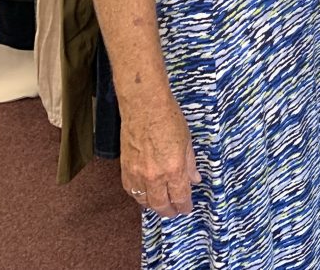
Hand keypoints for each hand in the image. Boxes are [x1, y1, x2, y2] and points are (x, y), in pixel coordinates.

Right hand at [121, 97, 200, 217]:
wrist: (144, 106)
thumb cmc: (169, 118)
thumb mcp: (187, 141)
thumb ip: (190, 163)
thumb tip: (195, 179)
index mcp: (174, 169)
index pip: (180, 197)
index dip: (184, 206)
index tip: (187, 208)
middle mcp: (155, 176)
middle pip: (161, 204)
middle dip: (169, 211)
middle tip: (174, 212)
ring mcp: (138, 174)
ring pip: (144, 201)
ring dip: (153, 206)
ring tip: (160, 206)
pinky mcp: (125, 169)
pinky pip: (131, 190)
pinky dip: (138, 196)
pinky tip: (144, 194)